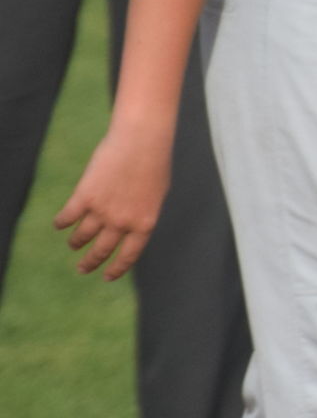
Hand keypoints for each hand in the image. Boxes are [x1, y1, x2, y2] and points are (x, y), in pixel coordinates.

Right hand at [54, 130, 171, 279]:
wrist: (141, 140)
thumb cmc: (154, 162)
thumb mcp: (156, 194)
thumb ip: (141, 213)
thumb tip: (127, 227)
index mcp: (144, 224)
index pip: (128, 256)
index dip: (116, 269)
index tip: (106, 277)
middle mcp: (122, 222)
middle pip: (102, 250)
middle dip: (90, 262)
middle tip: (82, 268)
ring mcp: (103, 210)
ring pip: (83, 235)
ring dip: (76, 242)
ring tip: (73, 244)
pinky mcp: (85, 195)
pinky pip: (68, 216)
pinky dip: (62, 222)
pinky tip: (60, 224)